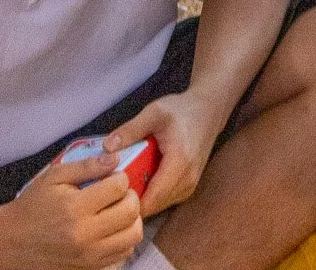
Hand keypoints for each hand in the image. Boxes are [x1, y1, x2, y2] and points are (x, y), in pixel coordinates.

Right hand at [0, 151, 141, 267]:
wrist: (9, 244)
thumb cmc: (32, 207)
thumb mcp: (54, 177)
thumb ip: (87, 165)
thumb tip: (115, 159)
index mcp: (75, 209)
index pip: (119, 187)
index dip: (120, 177)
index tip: (113, 177)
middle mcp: (85, 235)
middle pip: (131, 212)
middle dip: (130, 196)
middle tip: (119, 193)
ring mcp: (87, 257)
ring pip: (132, 236)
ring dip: (132, 219)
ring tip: (118, 210)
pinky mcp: (87, 269)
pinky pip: (122, 254)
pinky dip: (123, 239)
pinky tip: (112, 229)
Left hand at [105, 90, 221, 218]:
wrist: (209, 110)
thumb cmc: (181, 110)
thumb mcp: (154, 112)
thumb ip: (130, 130)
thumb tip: (106, 148)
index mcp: (179, 162)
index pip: (152, 199)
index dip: (129, 203)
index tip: (109, 196)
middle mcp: (187, 179)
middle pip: (154, 205)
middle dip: (131, 202)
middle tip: (110, 192)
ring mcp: (190, 186)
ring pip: (159, 206)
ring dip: (141, 201)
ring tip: (123, 186)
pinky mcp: (189, 187)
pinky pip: (166, 200)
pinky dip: (151, 197)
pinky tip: (139, 183)